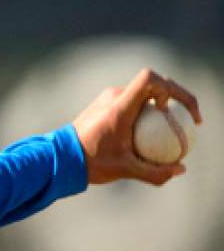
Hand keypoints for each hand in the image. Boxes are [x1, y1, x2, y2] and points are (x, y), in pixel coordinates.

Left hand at [72, 68, 200, 184]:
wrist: (59, 159)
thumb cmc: (90, 164)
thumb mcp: (124, 170)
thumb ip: (154, 172)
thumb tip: (180, 169)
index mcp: (119, 106)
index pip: (150, 79)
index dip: (170, 88)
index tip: (172, 110)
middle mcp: (113, 97)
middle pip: (153, 84)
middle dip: (176, 97)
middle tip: (190, 120)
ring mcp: (107, 99)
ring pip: (143, 94)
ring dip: (162, 105)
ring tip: (174, 128)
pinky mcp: (104, 105)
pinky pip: (133, 102)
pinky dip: (147, 113)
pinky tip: (153, 134)